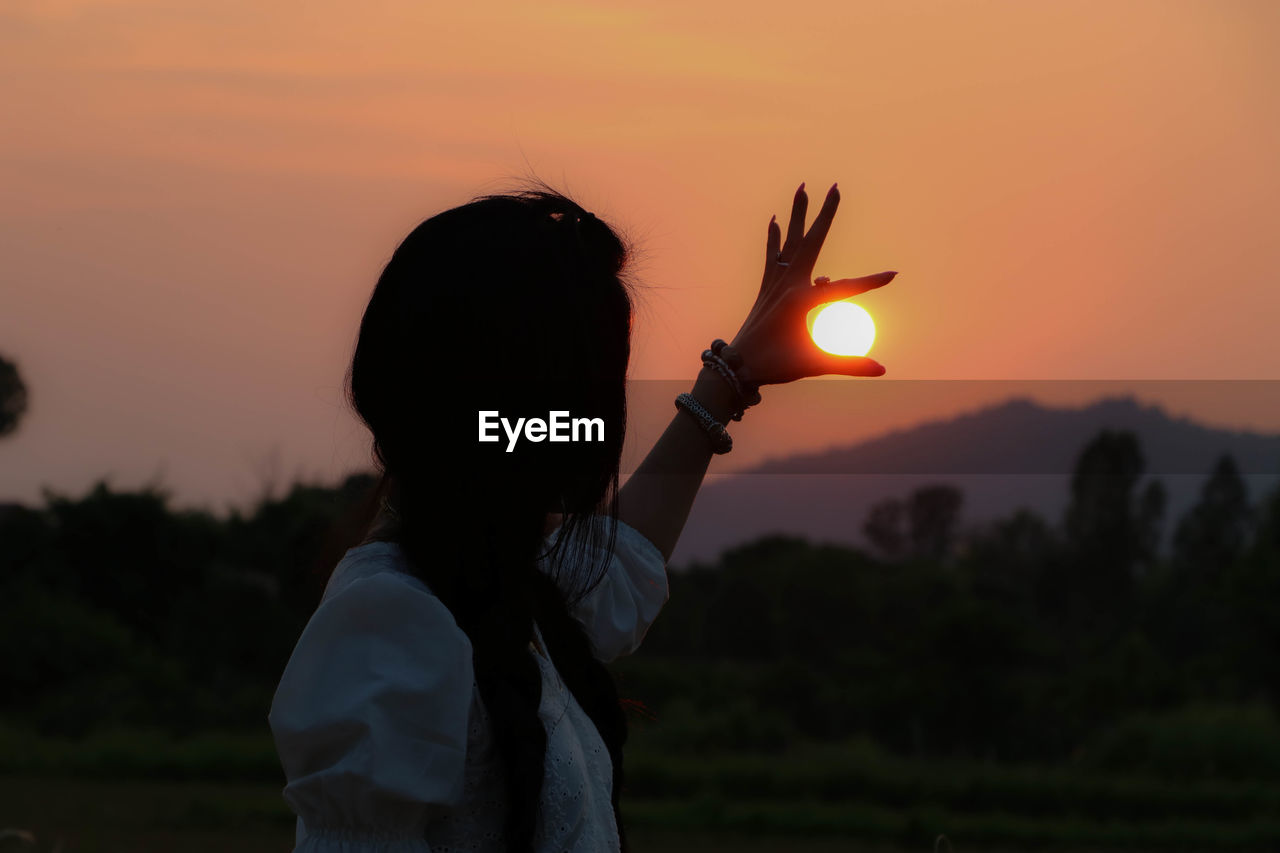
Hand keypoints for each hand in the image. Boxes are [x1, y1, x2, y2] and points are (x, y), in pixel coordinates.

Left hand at [729, 182, 896, 385]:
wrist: (736, 367)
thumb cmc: (775, 366)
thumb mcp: (814, 365)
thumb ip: (849, 365)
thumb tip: (882, 371)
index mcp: (799, 301)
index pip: (843, 288)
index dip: (870, 282)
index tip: (894, 273)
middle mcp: (786, 285)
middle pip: (811, 242)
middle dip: (825, 214)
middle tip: (835, 186)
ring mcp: (774, 284)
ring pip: (789, 241)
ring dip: (797, 214)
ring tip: (802, 187)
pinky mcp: (765, 288)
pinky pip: (771, 256)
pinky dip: (773, 238)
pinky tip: (773, 220)